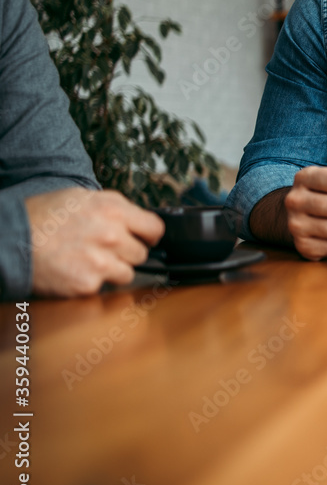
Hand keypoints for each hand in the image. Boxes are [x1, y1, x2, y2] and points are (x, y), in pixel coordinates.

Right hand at [26, 188, 164, 297]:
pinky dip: (93, 282)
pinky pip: (105, 287)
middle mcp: (112, 235)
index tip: (143, 239)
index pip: (155, 228)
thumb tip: (136, 219)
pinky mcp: (89, 283)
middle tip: (104, 249)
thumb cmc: (43, 216)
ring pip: (128, 272)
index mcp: (113, 209)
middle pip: (142, 253)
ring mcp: (101, 261)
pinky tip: (76, 270)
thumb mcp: (82, 197)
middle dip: (127, 253)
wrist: (12, 239)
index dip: (149, 235)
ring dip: (113, 270)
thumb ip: (114, 208)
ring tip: (89, 260)